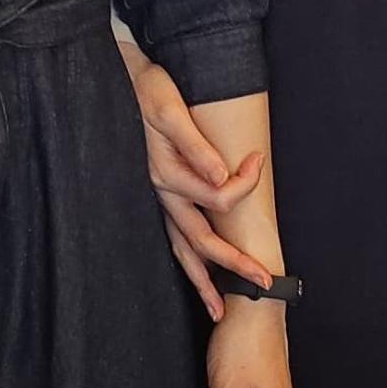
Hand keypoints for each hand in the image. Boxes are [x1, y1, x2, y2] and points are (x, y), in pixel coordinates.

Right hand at [121, 40, 273, 318]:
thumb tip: (222, 177)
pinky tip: (194, 272)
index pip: (218, 197)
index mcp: (166, 175)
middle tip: (264, 285)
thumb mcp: (170, 111)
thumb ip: (195, 147)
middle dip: (233, 265)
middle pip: (201, 241)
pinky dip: (186, 260)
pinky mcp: (156, 191)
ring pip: (181, 248)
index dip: (244, 183)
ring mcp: (156, 196)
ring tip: (219, 309)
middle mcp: (160, 192)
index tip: (257, 158)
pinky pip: (172, 235)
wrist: (121, 78)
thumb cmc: (147, 90)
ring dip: (202, 280)